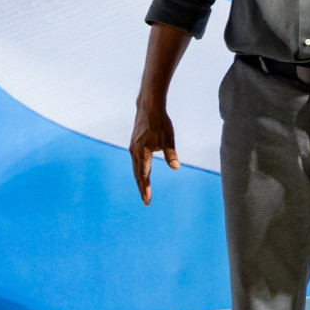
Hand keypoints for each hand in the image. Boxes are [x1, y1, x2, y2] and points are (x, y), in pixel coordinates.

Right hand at [129, 90, 179, 205]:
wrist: (148, 107)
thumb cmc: (160, 123)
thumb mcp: (168, 139)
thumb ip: (171, 154)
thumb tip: (176, 167)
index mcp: (142, 152)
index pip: (143, 175)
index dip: (145, 189)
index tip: (147, 201)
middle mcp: (134, 152)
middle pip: (137, 175)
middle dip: (142, 188)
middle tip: (146, 202)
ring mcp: (132, 148)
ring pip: (135, 168)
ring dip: (139, 180)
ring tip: (144, 191)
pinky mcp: (134, 145)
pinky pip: (135, 162)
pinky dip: (138, 171)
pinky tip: (142, 174)